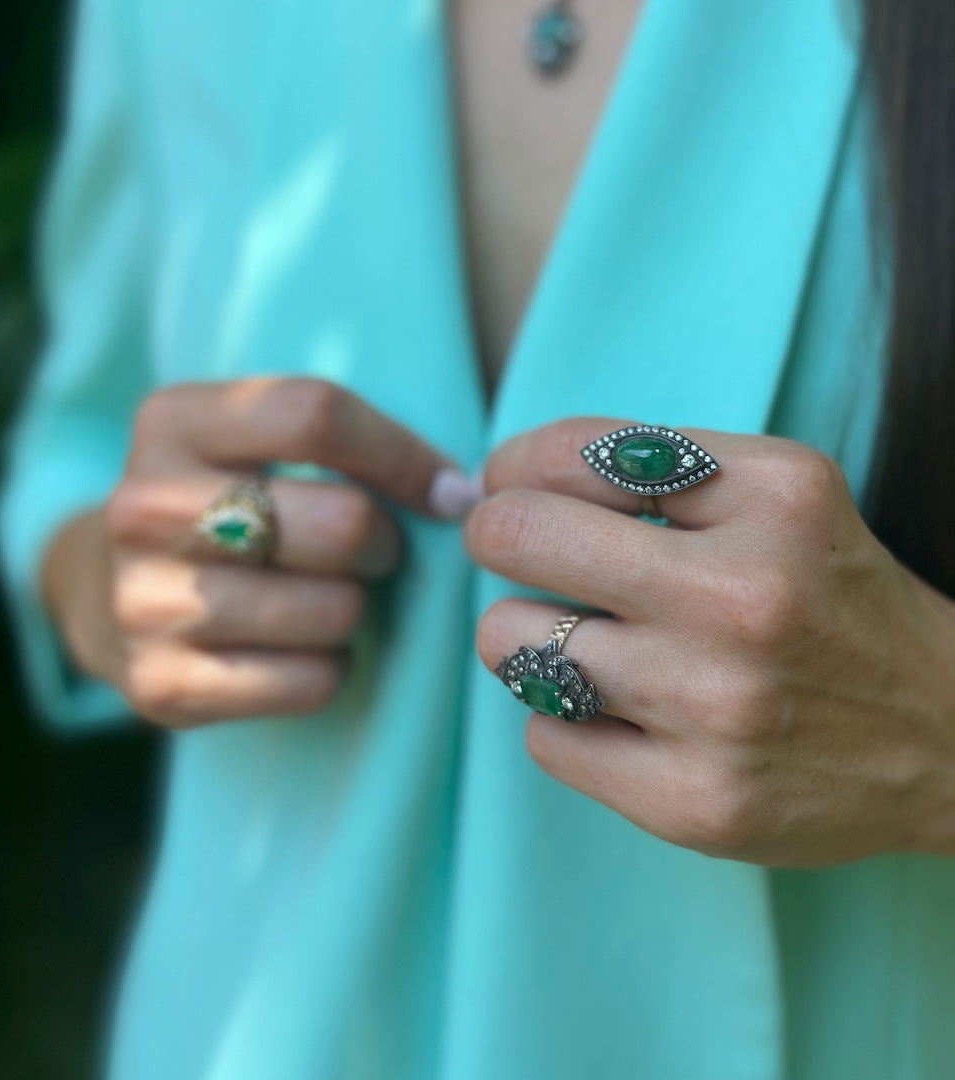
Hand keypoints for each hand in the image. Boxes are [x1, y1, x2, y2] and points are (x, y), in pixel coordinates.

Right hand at [45, 377, 466, 726]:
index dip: (404, 454)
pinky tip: (298, 651)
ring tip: (321, 600)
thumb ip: (336, 439)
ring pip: (336, 610)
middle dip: (384, 543)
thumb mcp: (245, 441)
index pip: (316, 415)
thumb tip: (459, 494)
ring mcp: (144, 601)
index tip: (444, 489)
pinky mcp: (159, 685)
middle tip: (370, 554)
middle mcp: (143, 507)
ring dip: (355, 610)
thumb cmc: (220, 507)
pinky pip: (312, 681)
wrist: (106, 593)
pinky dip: (329, 669)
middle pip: (343, 523)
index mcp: (170, 422)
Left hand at [466, 417, 954, 865]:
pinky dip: (564, 718)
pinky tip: (621, 714)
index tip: (511, 485)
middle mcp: (745, 597)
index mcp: (775, 497)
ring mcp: (717, 707)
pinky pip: (542, 736)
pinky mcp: (692, 802)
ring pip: (508, 642)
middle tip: (515, 551)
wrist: (946, 738)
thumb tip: (506, 482)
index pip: (572, 452)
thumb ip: (656, 467)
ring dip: (526, 637)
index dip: (515, 467)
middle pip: (517, 537)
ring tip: (581, 642)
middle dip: (495, 535)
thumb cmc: (831, 600)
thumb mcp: (780, 496)